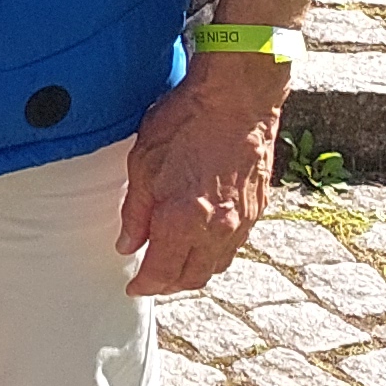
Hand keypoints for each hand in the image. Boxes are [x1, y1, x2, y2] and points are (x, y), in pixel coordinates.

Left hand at [114, 49, 286, 295]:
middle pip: (192, 277)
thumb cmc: (186, 122)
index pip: (161, 272)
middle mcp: (216, 229)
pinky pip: (234, 245)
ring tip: (174, 264)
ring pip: (217, 265)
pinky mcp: (258, 208)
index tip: (133, 287)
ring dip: (194, 271)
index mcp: (183, 220)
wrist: (238, 98)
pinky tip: (202, 241)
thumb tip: (127, 244)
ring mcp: (242, 220)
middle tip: (151, 280)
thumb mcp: (142, 164)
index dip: (145, 285)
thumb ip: (135, 212)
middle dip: (168, 285)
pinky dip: (214, 252)